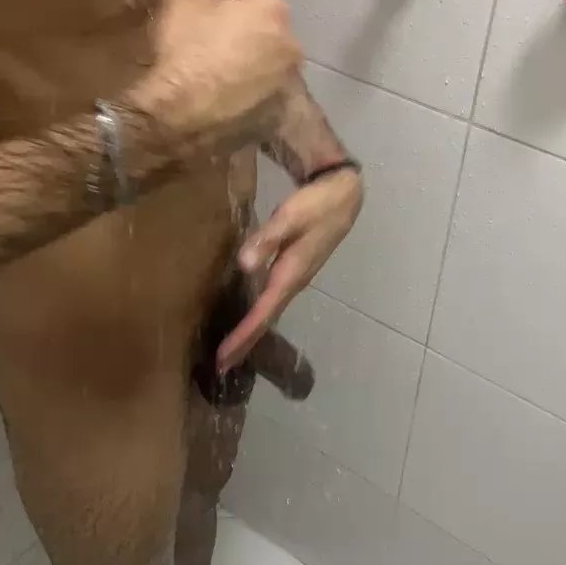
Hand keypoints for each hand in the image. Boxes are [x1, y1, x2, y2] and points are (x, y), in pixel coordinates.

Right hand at [133, 0, 301, 151]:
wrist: (180, 114)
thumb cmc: (186, 49)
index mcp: (274, 9)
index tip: (200, 12)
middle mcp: (291, 44)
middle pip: (263, 26)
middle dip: (241, 28)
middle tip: (204, 40)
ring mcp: (286, 82)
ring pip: (265, 59)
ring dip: (247, 58)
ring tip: (211, 70)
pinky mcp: (275, 112)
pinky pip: (261, 90)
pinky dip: (247, 89)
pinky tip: (220, 94)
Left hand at [217, 167, 363, 371]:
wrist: (344, 197)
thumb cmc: (317, 205)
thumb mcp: (290, 217)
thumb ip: (267, 239)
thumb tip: (244, 264)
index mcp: (290, 275)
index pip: (262, 314)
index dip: (242, 337)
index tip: (223, 358)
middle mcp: (292, 284)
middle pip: (265, 321)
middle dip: (244, 344)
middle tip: (221, 367)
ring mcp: (294, 279)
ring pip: (269, 313)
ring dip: (249, 334)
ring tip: (229, 352)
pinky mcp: (293, 271)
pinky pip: (271, 302)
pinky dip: (256, 317)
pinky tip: (247, 319)